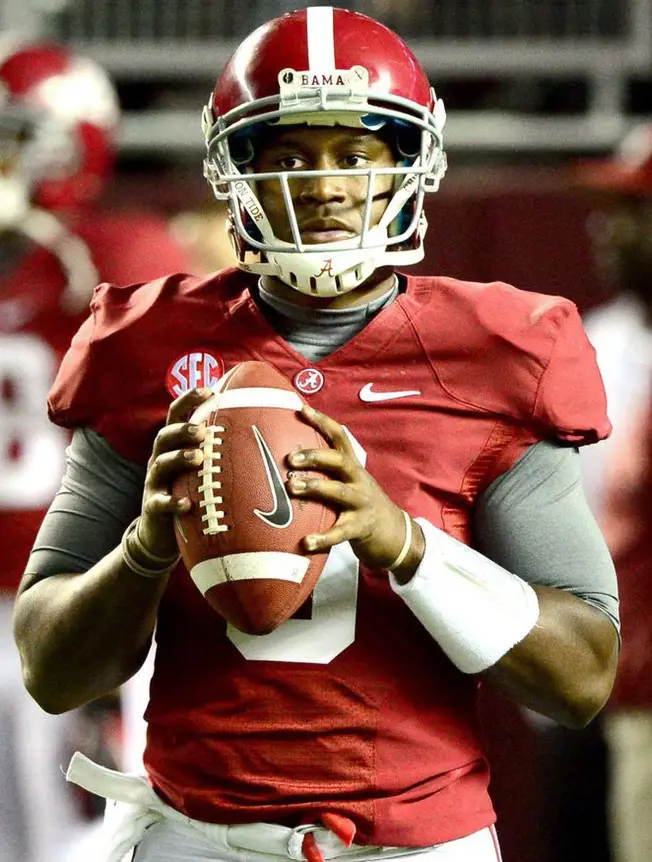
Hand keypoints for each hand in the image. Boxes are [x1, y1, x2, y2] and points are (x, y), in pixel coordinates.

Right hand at [137, 387, 212, 558]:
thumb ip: (218, 449)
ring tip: (198, 458)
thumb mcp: (200, 468)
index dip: (189, 400)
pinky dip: (173, 502)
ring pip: (161, 464)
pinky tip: (187, 503)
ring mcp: (155, 482)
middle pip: (165, 436)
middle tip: (202, 430)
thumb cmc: (189, 491)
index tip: (209, 390)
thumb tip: (261, 429)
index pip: (176, 415)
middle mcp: (160, 458)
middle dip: (183, 429)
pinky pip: (160, 502)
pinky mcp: (153, 507)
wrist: (160, 532)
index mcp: (174, 445)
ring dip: (179, 458)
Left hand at [286, 405, 422, 573]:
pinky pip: (340, 533)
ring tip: (291, 487)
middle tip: (290, 458)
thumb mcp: (350, 481)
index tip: (302, 409)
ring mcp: (361, 504)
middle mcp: (359, 481)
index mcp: (354, 467)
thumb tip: (290, 456)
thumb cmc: (361, 504)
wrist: (396, 534)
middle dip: (315, 456)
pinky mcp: (360, 529)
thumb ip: (329, 471)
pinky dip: (322, 538)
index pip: (340, 438)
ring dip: (315, 487)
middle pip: (339, 461)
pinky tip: (305, 542)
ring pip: (339, 492)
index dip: (322, 422)